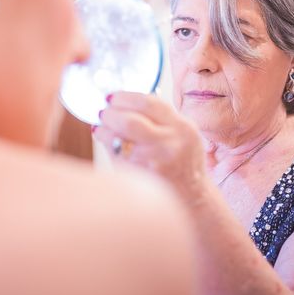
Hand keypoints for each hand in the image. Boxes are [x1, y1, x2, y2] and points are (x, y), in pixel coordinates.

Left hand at [93, 91, 208, 201]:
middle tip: (103, 112)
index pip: (149, 103)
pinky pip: (116, 156)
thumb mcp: (183, 133)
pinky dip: (106, 145)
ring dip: (104, 129)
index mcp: (182, 128)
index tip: (112, 97)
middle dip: (111, 112)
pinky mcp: (141, 177)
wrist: (192, 197)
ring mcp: (154, 162)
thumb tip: (125, 100)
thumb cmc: (182, 161)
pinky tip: (105, 140)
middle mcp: (170, 144)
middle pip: (131, 120)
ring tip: (101, 126)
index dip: (125, 97)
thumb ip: (160, 117)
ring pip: (119, 138)